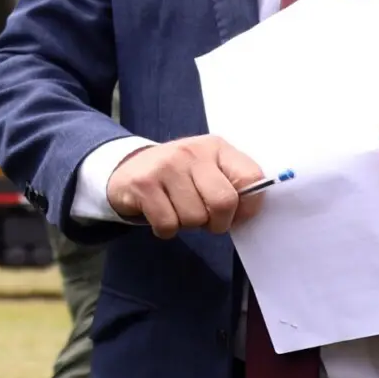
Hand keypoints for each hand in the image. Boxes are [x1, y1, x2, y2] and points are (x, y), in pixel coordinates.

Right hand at [106, 135, 267, 237]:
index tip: (236, 214)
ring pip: (194, 217)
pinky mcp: (143, 184)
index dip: (248, 206)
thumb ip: (231, 185)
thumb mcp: (208, 170)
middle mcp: (192, 151)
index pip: (251, 178)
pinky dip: (166, 230)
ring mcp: (166, 165)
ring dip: (187, 225)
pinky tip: (160, 214)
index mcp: (216, 147)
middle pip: (223, 202)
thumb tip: (248, 212)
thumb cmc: (179, 176)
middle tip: (205, 220)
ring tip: (177, 210)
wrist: (127, 169)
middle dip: (217, 222)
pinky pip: (167, 224)